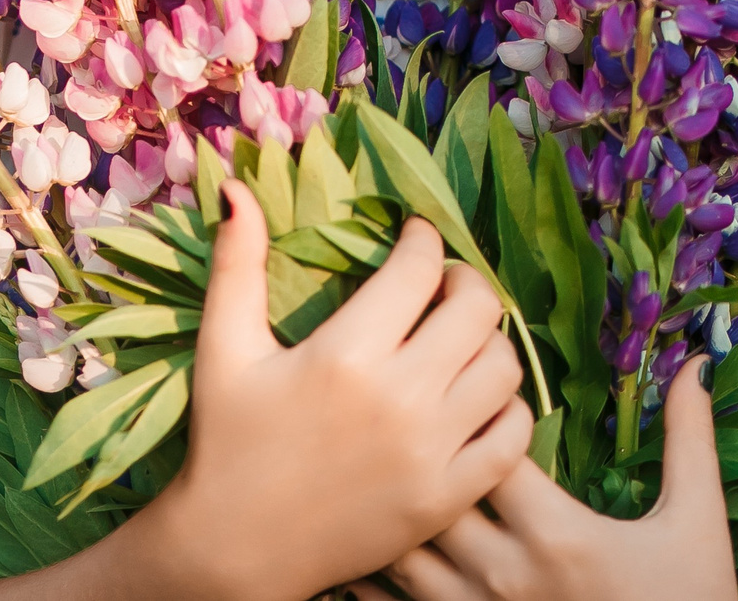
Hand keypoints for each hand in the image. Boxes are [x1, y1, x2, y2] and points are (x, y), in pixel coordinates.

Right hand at [0, 180, 527, 600]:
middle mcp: (400, 399)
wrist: (234, 549)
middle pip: (478, 308)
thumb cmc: (226, 442)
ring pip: (504, 367)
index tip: (414, 239)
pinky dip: (505, 409)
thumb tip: (234, 187)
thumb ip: (237, 263)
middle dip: (464, 281)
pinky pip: (513, 436)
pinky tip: (473, 398)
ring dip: (488, 342)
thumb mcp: (224, 348)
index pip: (420, 267)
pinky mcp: (447, 496)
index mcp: (347, 354)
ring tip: (458, 338)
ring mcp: (431, 453)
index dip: (424, 239)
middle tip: (442, 285)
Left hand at [355, 358, 735, 600]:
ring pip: (403, 555)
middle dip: (422, 452)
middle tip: (417, 418)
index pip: (489, 448)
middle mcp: (506, 575)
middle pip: (432, 493)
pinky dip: (378, 579)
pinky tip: (378, 546)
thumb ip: (689, 439)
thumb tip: (695, 364)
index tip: (479, 389)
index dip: (478, 409)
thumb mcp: (697, 521)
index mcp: (557, 533)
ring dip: (395, 512)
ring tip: (387, 474)